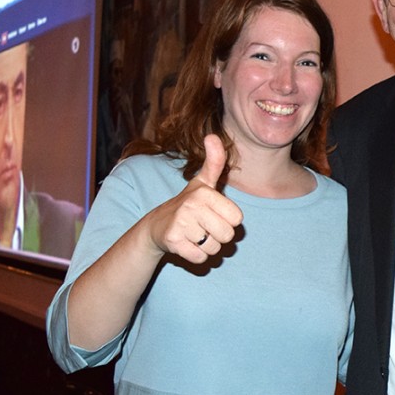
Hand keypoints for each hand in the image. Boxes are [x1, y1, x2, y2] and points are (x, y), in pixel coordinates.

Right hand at [149, 134, 243, 263]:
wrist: (157, 225)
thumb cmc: (188, 203)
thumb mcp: (203, 182)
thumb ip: (214, 161)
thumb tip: (213, 135)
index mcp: (205, 193)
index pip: (238, 219)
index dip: (228, 220)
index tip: (213, 214)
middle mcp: (192, 206)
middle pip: (228, 235)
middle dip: (219, 235)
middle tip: (204, 227)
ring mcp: (181, 224)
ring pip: (215, 248)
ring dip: (207, 246)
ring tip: (195, 234)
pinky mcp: (173, 242)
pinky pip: (201, 258)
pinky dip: (197, 256)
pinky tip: (187, 244)